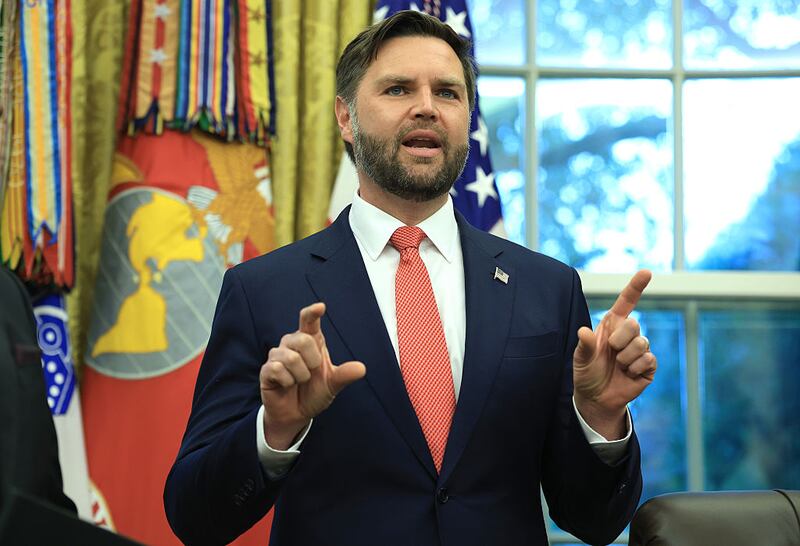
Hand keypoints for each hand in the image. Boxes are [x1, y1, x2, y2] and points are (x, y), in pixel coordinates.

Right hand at [260, 302, 365, 449]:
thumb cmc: (314, 393)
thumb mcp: (332, 384)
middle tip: (311, 374)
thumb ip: (344, 375)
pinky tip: (287, 385)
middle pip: (302, 340)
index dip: (312, 313)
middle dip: (312, 361)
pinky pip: (278, 370)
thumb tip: (362, 369)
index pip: (309, 320)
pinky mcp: (266, 369)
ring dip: (301, 376)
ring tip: (299, 381)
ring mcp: (277, 355)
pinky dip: (288, 382)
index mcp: (310, 341)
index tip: (320, 307)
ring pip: (291, 358)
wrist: (296, 413)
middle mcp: (292, 343)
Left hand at [572, 270, 656, 438]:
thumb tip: (583, 331)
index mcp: (611, 325)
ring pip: (641, 343)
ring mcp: (639, 349)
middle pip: (634, 324)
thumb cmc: (587, 373)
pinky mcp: (649, 365)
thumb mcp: (580, 359)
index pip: (626, 302)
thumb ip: (583, 345)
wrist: (596, 397)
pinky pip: (647, 359)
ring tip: (617, 366)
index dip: (636, 286)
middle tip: (610, 352)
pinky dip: (634, 368)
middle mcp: (627, 334)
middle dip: (619, 340)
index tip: (646, 272)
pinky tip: (628, 374)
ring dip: (625, 358)